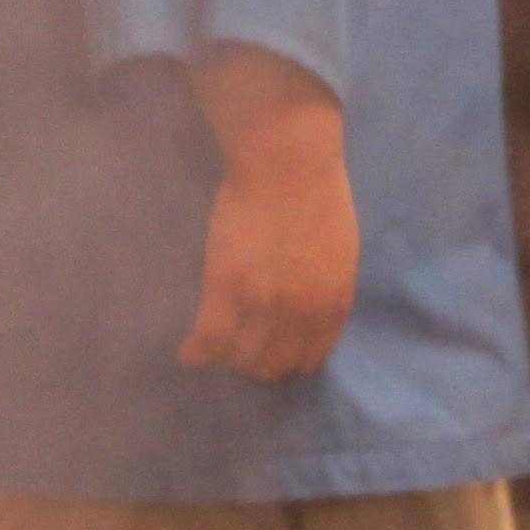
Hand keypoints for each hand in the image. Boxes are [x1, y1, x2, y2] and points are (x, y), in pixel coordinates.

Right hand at [181, 46, 355, 380]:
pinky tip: (188, 353)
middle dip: (256, 363)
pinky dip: (196, 353)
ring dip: (226, 358)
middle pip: (273, 365)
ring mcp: (263, 304)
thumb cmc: (318, 196)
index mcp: (333, 305)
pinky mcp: (226, 289)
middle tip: (238, 350)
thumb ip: (327, 290)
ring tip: (215, 348)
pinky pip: (208, 340)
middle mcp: (301, 314)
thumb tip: (310, 315)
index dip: (288, 361)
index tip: (272, 355)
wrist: (288, 164)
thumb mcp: (341, 254)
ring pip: (239, 358)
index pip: (310, 358)